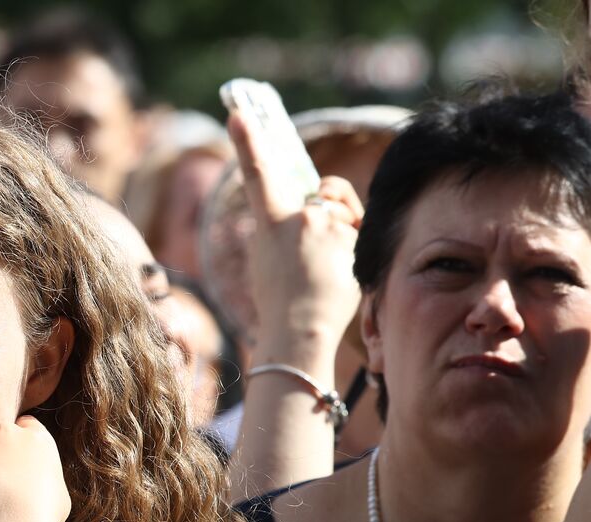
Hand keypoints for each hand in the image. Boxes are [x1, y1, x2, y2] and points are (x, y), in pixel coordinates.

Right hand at [228, 113, 362, 366]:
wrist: (298, 331)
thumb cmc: (281, 301)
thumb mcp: (269, 259)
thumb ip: (285, 228)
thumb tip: (310, 211)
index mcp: (268, 224)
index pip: (258, 174)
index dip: (247, 142)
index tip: (238, 112)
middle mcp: (297, 217)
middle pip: (327, 192)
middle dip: (332, 208)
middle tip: (320, 249)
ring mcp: (324, 225)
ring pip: (345, 210)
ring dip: (344, 228)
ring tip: (328, 265)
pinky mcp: (348, 236)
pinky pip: (360, 228)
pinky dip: (354, 245)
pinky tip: (340, 271)